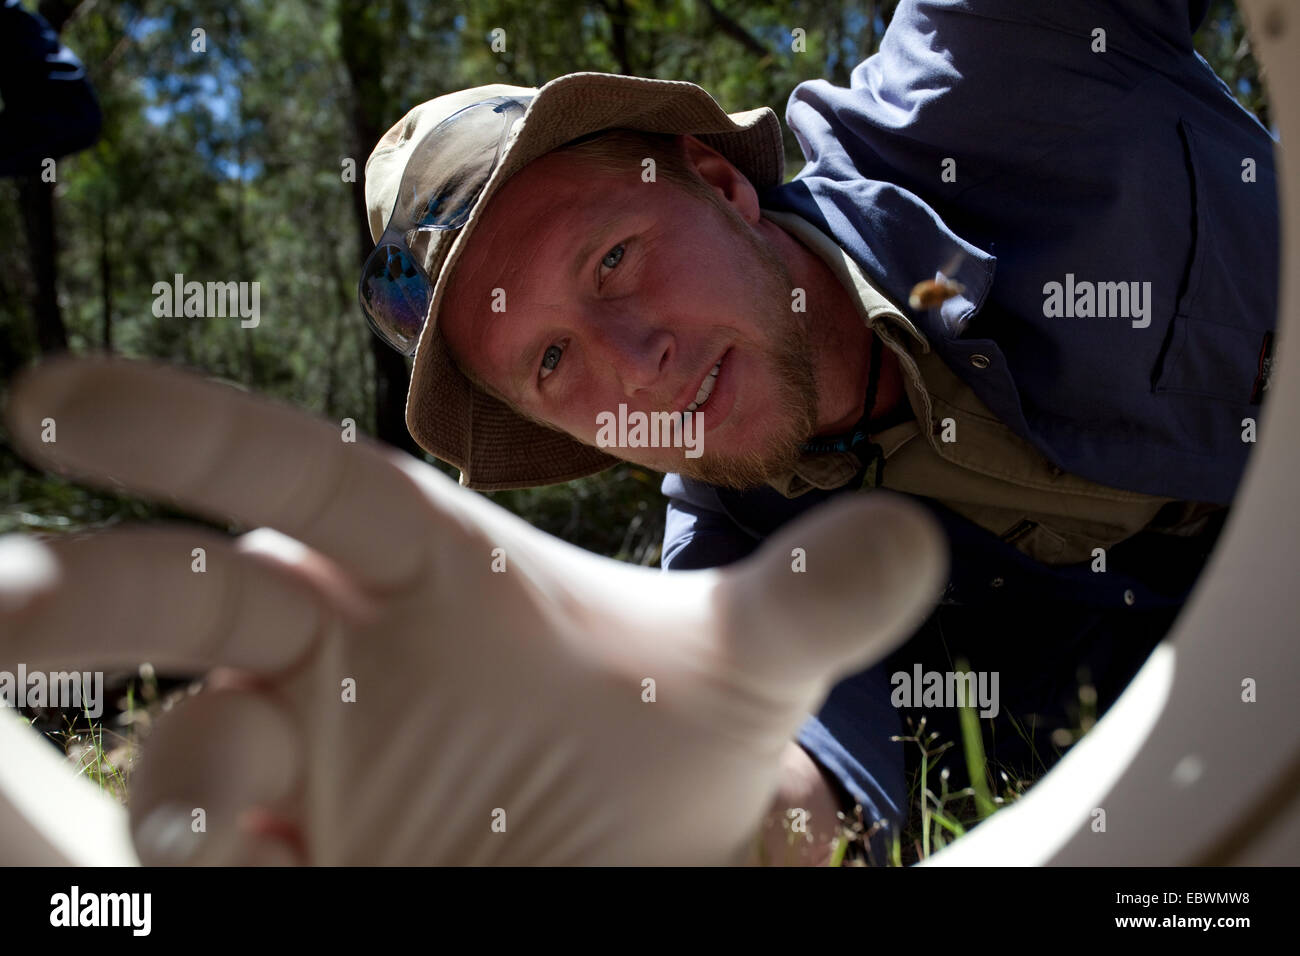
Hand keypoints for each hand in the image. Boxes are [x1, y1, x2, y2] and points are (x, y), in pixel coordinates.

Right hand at [0, 356, 945, 864]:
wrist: (628, 860)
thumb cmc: (651, 755)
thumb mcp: (731, 682)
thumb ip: (806, 606)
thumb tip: (914, 540)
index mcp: (409, 564)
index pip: (290, 475)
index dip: (182, 430)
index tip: (53, 392)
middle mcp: (325, 647)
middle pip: (182, 589)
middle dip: (86, 584)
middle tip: (6, 598)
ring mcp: (289, 760)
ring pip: (181, 738)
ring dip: (182, 764)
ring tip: (228, 810)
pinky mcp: (277, 858)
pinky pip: (190, 850)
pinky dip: (186, 859)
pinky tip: (235, 871)